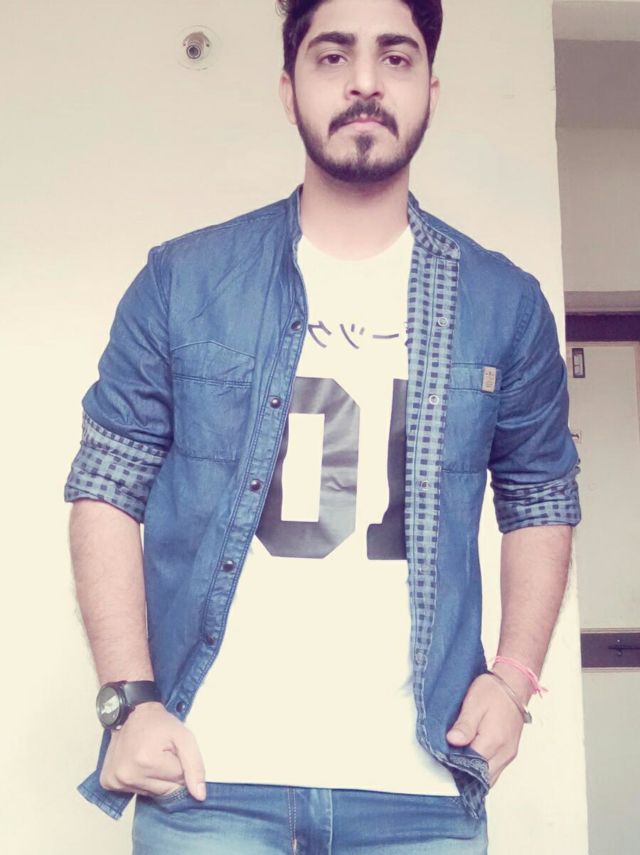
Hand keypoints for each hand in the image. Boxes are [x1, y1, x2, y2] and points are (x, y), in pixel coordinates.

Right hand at [99, 702, 205, 800]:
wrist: (131, 713)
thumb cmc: (157, 723)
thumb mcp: (183, 736)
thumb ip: (195, 765)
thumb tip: (199, 795)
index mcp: (147, 761)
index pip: (179, 781)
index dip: (179, 764)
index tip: (171, 751)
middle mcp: (127, 774)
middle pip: (165, 791)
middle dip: (168, 774)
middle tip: (162, 754)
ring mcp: (115, 780)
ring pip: (151, 793)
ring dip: (155, 778)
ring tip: (150, 757)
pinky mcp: (108, 782)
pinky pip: (135, 792)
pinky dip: (141, 780)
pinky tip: (138, 764)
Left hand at [445, 672, 526, 787]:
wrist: (513, 684)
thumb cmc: (493, 691)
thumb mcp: (474, 703)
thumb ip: (464, 725)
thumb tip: (453, 741)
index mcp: (494, 740)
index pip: (472, 766)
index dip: (456, 765)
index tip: (443, 758)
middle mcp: (505, 752)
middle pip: (482, 777)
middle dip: (465, 773)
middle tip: (449, 762)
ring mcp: (509, 754)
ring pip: (490, 777)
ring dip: (474, 773)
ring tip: (458, 761)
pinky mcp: (509, 752)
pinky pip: (495, 770)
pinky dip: (482, 769)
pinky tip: (471, 759)